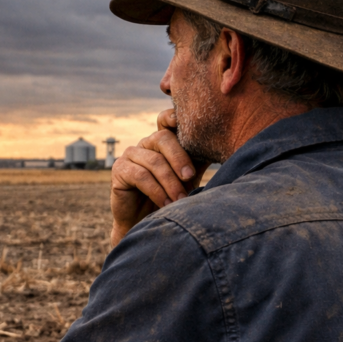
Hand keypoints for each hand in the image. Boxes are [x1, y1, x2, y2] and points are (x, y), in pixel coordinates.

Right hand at [110, 108, 208, 245]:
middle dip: (179, 158)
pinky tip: (166, 203)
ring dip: (170, 182)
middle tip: (190, 177)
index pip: (166, 120)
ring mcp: (130, 155)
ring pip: (153, 161)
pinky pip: (140, 176)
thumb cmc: (171, 198)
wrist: (147, 224)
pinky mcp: (119, 171)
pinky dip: (157, 191)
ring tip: (180, 199)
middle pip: (162, 138)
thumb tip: (223, 145)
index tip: (186, 124)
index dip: (173, 117)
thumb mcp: (189, 177)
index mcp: (162, 141)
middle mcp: (145, 144)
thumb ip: (198, 159)